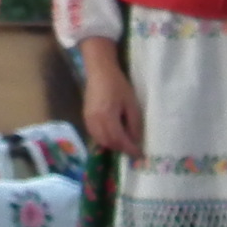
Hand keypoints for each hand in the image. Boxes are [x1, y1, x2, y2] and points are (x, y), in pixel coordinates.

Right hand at [80, 39, 143, 158]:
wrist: (100, 72)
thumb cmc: (118, 85)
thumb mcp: (132, 104)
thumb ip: (134, 124)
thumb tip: (135, 140)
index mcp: (107, 117)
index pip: (119, 140)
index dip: (130, 149)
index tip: (140, 154)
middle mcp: (95, 121)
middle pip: (108, 143)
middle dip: (122, 149)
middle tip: (133, 149)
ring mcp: (88, 120)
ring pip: (100, 140)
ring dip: (113, 145)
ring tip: (124, 143)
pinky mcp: (85, 117)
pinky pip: (95, 134)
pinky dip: (104, 139)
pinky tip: (112, 136)